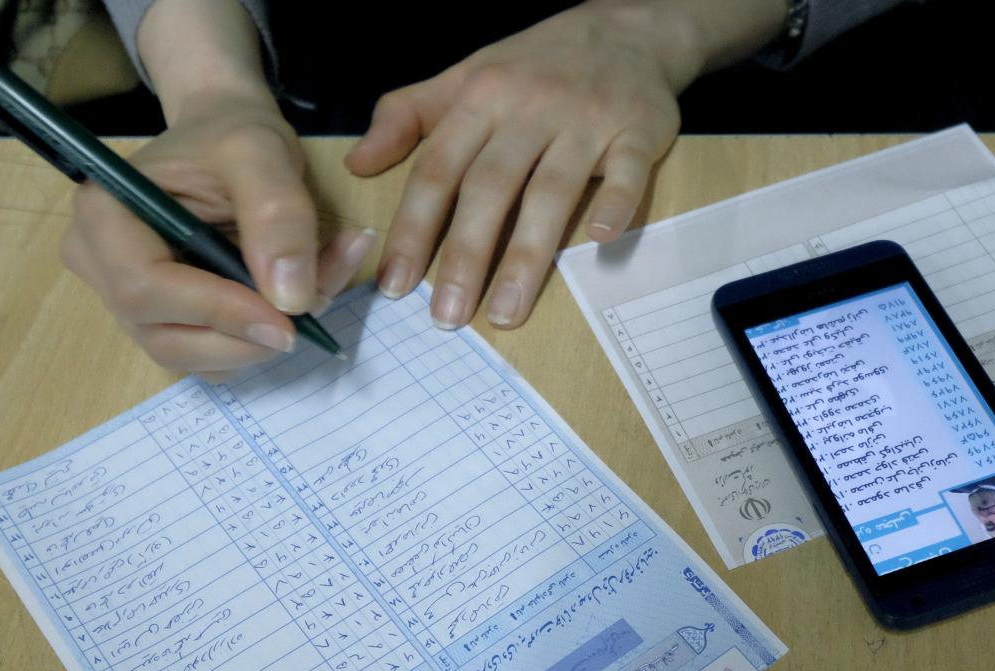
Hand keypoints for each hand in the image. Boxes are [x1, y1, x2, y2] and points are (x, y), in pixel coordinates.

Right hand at [61, 95, 375, 372]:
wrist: (228, 135)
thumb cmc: (232, 133)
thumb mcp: (261, 151)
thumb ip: (277, 215)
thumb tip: (289, 299)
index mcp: (104, 218)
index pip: (144, 289)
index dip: (218, 313)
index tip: (288, 317)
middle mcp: (102, 266)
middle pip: (167, 337)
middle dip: (248, 335)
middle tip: (320, 300)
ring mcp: (130, 302)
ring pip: (197, 357)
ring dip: (265, 340)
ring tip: (321, 285)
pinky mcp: (169, 322)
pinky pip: (217, 355)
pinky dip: (263, 340)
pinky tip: (300, 297)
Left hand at [345, 1, 699, 329]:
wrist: (623, 30)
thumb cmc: (535, 65)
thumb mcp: (465, 76)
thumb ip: (407, 117)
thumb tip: (357, 164)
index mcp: (481, 99)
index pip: (438, 170)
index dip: (413, 229)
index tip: (395, 285)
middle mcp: (529, 108)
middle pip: (491, 188)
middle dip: (465, 256)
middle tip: (448, 316)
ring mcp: (586, 120)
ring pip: (552, 191)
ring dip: (527, 255)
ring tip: (507, 312)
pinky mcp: (637, 130)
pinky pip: (627, 171)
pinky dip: (616, 203)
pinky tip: (602, 241)